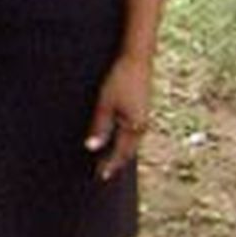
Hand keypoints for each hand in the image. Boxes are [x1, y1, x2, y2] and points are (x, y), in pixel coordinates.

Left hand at [84, 55, 152, 179]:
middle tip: (102, 172)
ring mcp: (143, 118)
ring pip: (132, 142)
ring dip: (121, 152)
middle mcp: (142, 125)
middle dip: (116, 162)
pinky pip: (133, 132)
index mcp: (134, 127)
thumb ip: (100, 126)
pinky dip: (125, 141)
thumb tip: (91, 148)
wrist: (138, 60)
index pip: (121, 153)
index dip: (110, 165)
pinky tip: (118, 140)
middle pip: (128, 151)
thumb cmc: (120, 80)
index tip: (100, 176)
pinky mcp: (141, 110)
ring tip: (109, 160)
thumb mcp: (105, 103)